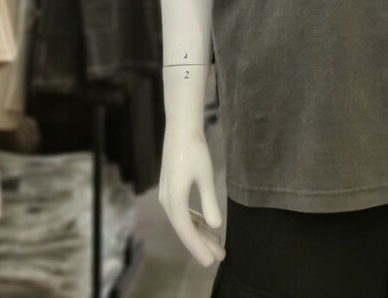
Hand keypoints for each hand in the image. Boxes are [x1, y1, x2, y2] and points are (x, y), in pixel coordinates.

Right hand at [159, 125, 225, 265]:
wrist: (181, 128)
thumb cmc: (194, 150)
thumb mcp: (205, 176)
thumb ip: (209, 202)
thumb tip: (214, 226)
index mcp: (174, 201)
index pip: (187, 232)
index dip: (198, 248)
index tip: (211, 261)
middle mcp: (167, 202)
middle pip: (185, 229)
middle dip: (202, 243)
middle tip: (220, 255)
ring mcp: (168, 195)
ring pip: (184, 221)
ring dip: (199, 232)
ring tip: (217, 243)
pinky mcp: (171, 188)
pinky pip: (182, 211)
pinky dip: (195, 220)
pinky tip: (206, 225)